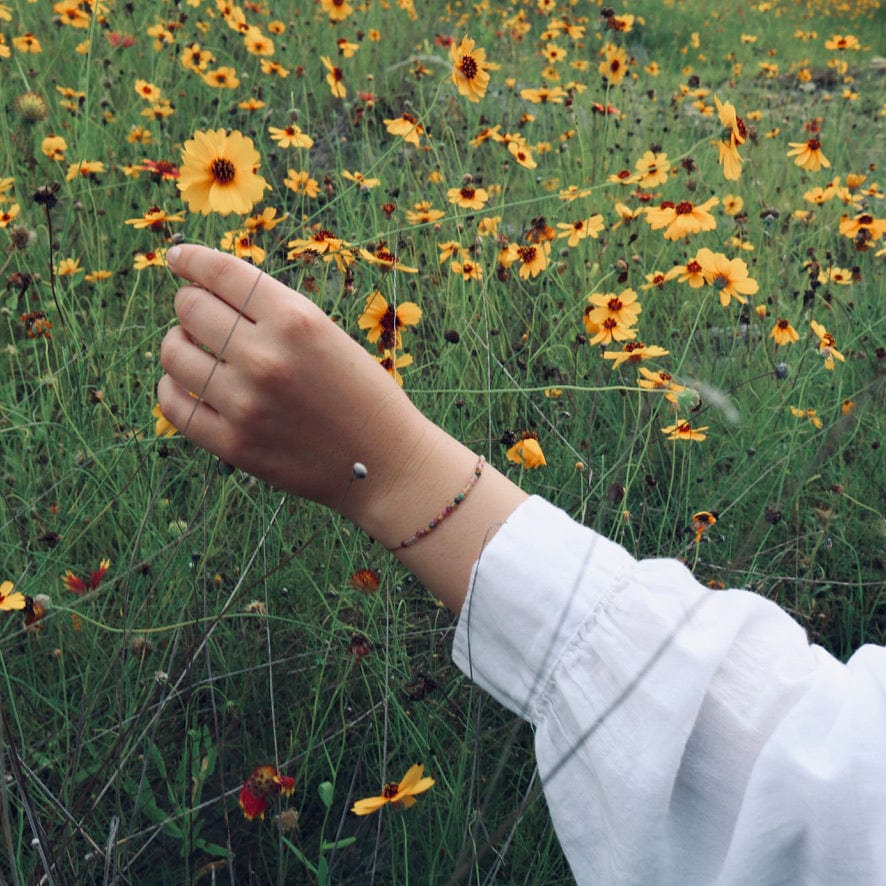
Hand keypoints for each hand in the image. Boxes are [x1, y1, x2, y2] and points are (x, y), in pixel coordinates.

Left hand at [157, 244, 526, 610]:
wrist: (386, 463)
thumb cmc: (361, 394)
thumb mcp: (328, 335)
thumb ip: (273, 313)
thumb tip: (205, 292)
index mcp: (296, 319)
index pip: (222, 272)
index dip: (191, 258)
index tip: (178, 257)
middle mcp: (266, 356)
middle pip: (190, 308)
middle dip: (190, 303)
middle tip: (199, 314)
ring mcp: (246, 402)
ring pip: (173, 353)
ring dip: (179, 344)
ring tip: (197, 352)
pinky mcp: (234, 444)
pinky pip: (173, 405)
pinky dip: (172, 389)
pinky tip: (186, 386)